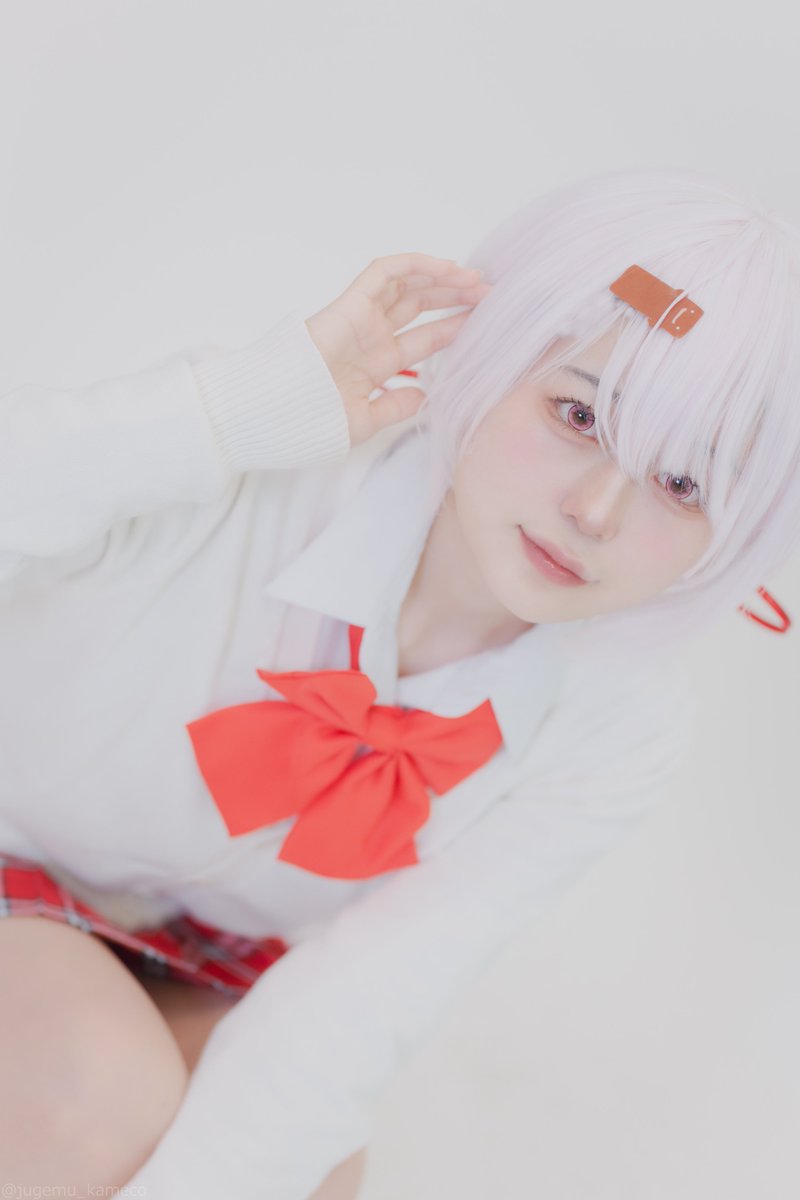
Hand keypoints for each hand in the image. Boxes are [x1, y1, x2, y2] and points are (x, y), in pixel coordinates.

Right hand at [304, 252, 491, 447]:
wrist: (278, 413)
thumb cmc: (312, 421)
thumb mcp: (364, 422)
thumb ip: (394, 407)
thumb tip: (424, 395)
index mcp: (376, 363)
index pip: (424, 338)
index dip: (455, 327)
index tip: (488, 323)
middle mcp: (371, 336)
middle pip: (421, 306)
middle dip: (456, 298)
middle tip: (491, 296)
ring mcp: (361, 317)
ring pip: (408, 285)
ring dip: (443, 278)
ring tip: (476, 279)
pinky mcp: (351, 303)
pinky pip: (384, 272)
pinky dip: (415, 264)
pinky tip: (446, 268)